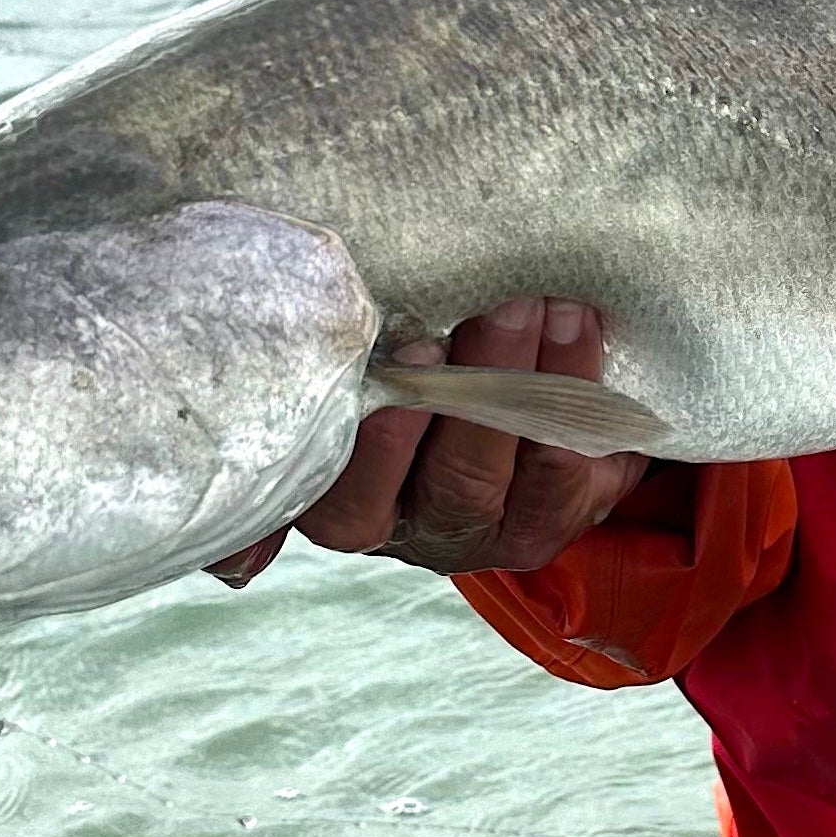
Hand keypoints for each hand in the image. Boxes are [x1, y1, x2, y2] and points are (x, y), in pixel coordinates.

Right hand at [204, 298, 647, 585]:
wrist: (472, 395)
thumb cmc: (377, 380)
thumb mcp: (324, 393)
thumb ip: (288, 404)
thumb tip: (239, 514)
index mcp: (345, 506)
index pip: (349, 498)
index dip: (387, 438)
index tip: (414, 349)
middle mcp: (418, 529)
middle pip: (455, 485)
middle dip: (485, 392)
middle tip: (506, 308)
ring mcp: (494, 529)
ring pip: (528, 482)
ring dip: (549, 394)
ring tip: (560, 312)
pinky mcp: (559, 515)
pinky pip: (584, 483)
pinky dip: (596, 416)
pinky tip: (594, 346)